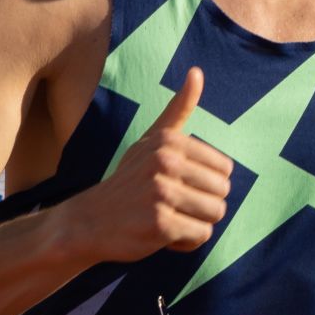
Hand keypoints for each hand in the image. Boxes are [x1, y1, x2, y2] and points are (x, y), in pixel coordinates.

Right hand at [69, 67, 232, 261]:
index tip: (177, 185)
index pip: (225, 169)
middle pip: (223, 192)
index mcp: (170, 141)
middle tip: (172, 205)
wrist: (89, 220)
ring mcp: (162, 193)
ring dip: (196, 223)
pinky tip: (162, 235)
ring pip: (215, 214)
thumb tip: (197, 72)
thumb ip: (178, 109)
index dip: (206, 184)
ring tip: (169, 218)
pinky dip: (186, 242)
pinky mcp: (160, 224)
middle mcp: (166, 162)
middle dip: (203, 205)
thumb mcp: (151, 140)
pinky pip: (200, 236)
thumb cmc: (129, 180)